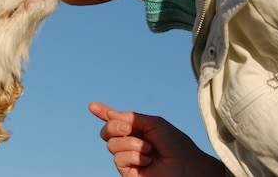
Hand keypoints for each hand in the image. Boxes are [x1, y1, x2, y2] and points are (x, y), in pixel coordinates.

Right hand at [88, 102, 223, 176]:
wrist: (186, 166)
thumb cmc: (175, 144)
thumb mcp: (154, 123)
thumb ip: (132, 118)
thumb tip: (111, 116)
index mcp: (138, 129)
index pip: (117, 121)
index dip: (103, 113)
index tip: (92, 106)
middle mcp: (130, 143)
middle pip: (107, 131)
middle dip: (113, 126)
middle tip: (127, 128)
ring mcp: (128, 158)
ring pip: (111, 144)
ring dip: (131, 143)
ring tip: (148, 149)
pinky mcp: (128, 172)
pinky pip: (118, 158)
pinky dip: (133, 155)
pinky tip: (146, 160)